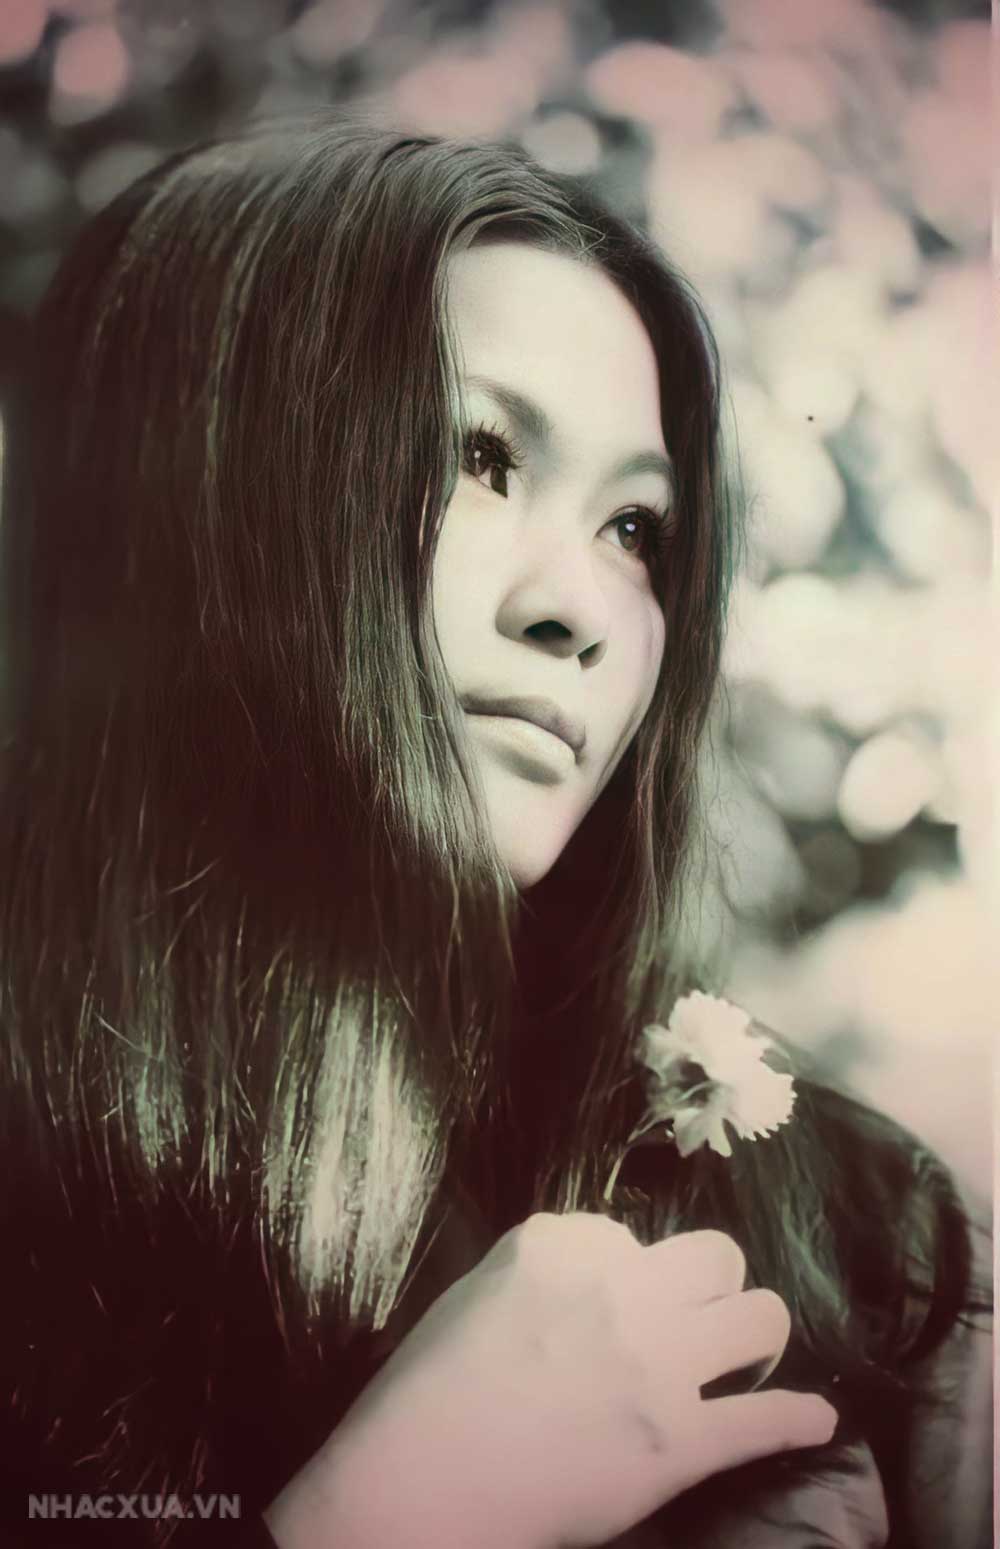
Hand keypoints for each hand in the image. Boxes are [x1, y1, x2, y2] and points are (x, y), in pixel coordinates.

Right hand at [264, 1214, 836, 1548]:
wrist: (419, 1483)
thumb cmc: (427, 1392)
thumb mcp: (478, 1292)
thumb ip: (543, 1270)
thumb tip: (596, 1273)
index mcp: (562, 1249)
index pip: (626, 1236)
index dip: (627, 1272)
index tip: (616, 1303)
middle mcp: (620, 1292)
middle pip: (714, 1257)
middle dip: (711, 1284)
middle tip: (695, 1319)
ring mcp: (654, 1365)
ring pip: (758, 1316)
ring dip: (756, 1334)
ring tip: (747, 1354)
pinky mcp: (676, 1442)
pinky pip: (765, 1419)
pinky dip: (799, 1420)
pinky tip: (817, 1422)